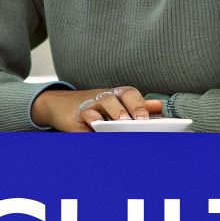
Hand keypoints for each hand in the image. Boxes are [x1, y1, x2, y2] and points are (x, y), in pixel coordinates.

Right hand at [31, 87, 163, 130]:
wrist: (61, 106)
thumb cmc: (93, 109)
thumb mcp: (116, 107)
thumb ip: (137, 107)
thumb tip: (158, 107)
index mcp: (119, 95)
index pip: (134, 95)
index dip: (143, 105)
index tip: (150, 118)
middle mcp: (107, 96)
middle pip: (124, 95)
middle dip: (135, 107)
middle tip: (141, 121)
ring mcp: (93, 103)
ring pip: (107, 102)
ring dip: (116, 112)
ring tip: (122, 124)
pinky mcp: (79, 113)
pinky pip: (87, 114)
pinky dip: (92, 119)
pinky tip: (97, 125)